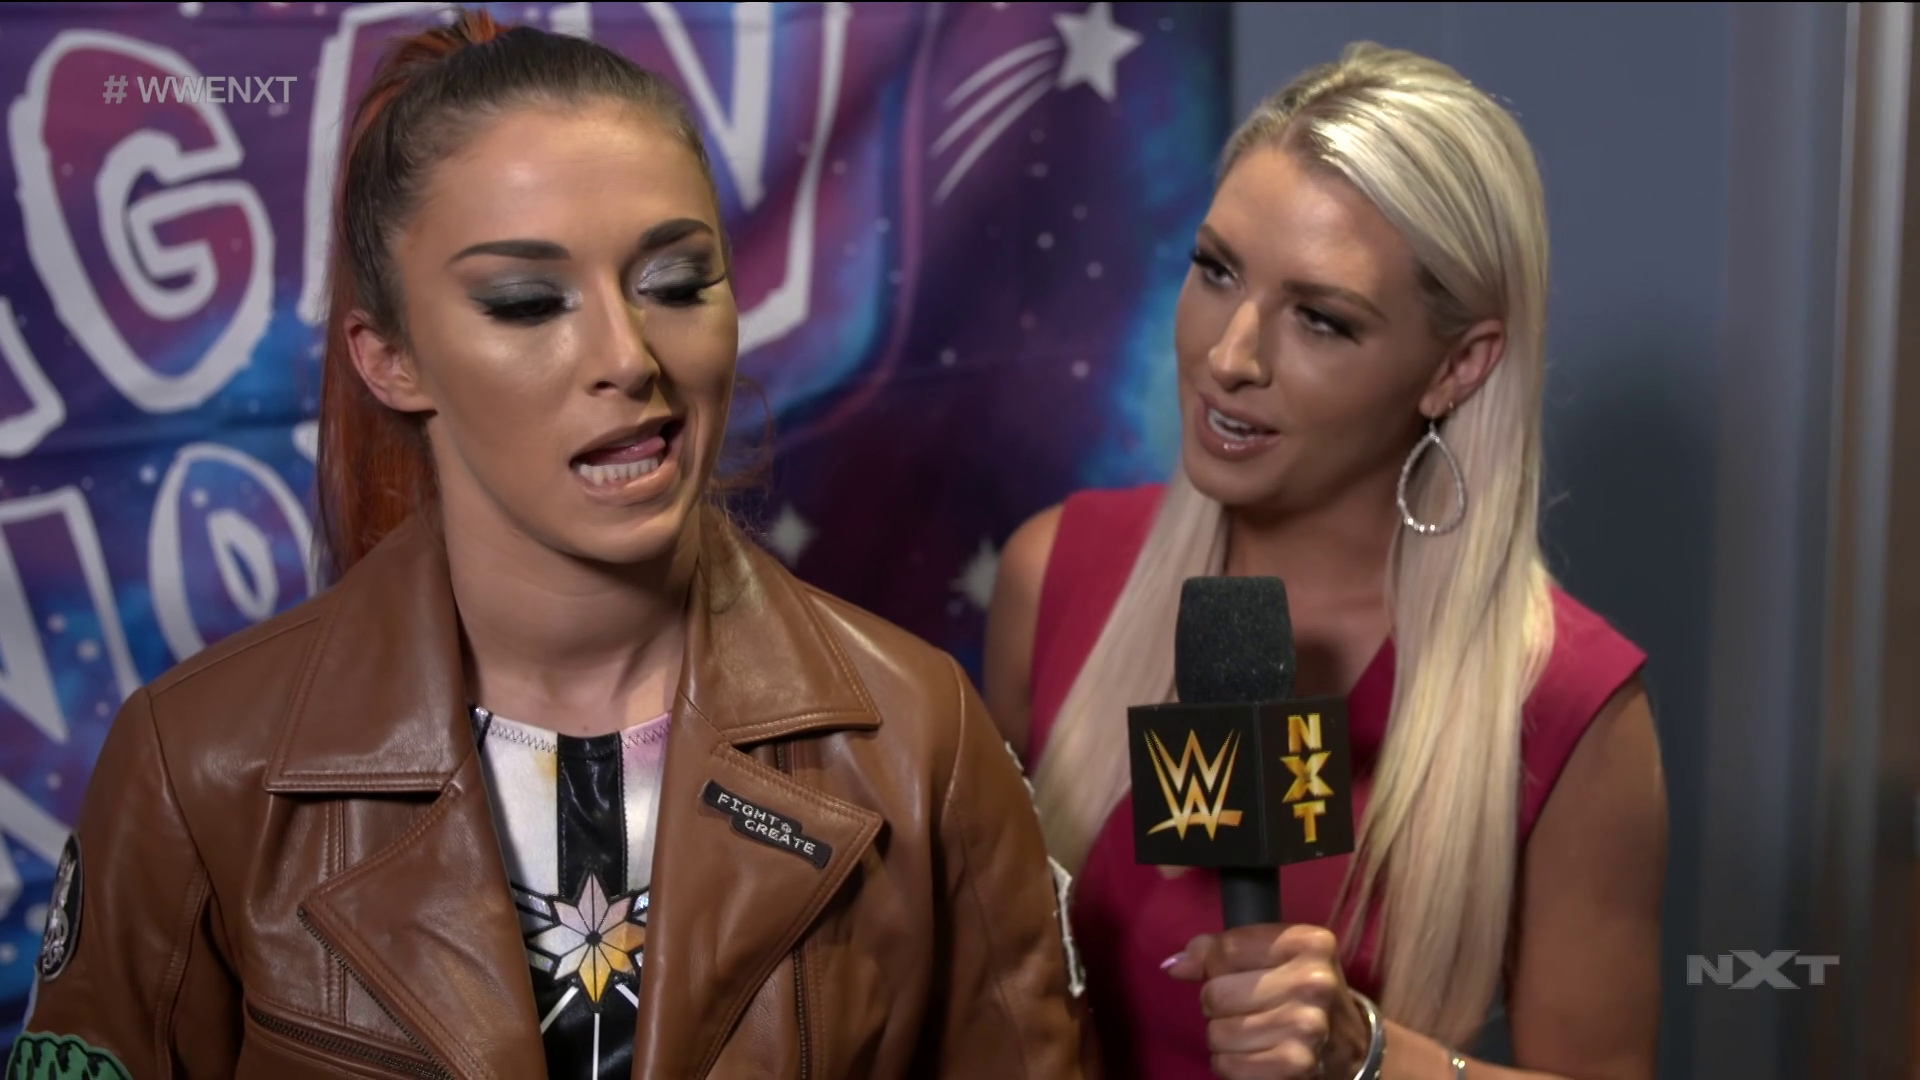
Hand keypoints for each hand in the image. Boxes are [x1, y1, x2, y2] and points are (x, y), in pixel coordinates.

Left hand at [1164, 923, 1371, 1079]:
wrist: (1352, 1048)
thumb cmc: (1302, 993)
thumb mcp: (1275, 957)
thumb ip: (1222, 950)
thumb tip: (1173, 965)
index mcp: (1310, 943)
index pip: (1225, 949)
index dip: (1216, 966)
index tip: (1235, 975)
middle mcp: (1313, 982)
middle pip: (1216, 993)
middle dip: (1218, 1005)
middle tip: (1246, 1008)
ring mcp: (1307, 1026)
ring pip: (1217, 1032)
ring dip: (1223, 1038)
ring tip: (1251, 1034)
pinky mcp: (1296, 1065)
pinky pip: (1227, 1065)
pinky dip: (1231, 1065)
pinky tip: (1254, 1056)